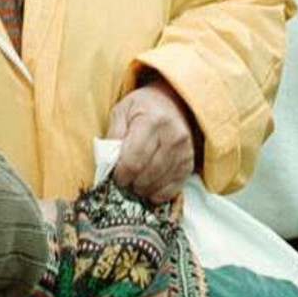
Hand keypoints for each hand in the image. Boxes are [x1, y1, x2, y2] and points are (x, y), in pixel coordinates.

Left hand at [106, 80, 198, 203]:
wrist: (173, 102)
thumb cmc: (142, 108)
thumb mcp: (121, 111)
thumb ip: (113, 135)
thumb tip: (108, 162)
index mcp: (152, 122)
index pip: (133, 161)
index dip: (120, 174)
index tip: (115, 175)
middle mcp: (173, 137)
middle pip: (146, 175)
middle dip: (130, 183)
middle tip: (123, 180)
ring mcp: (184, 152)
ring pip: (159, 184)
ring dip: (143, 189)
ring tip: (134, 183)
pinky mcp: (189, 163)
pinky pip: (173, 189)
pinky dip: (158, 194)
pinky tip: (148, 188)